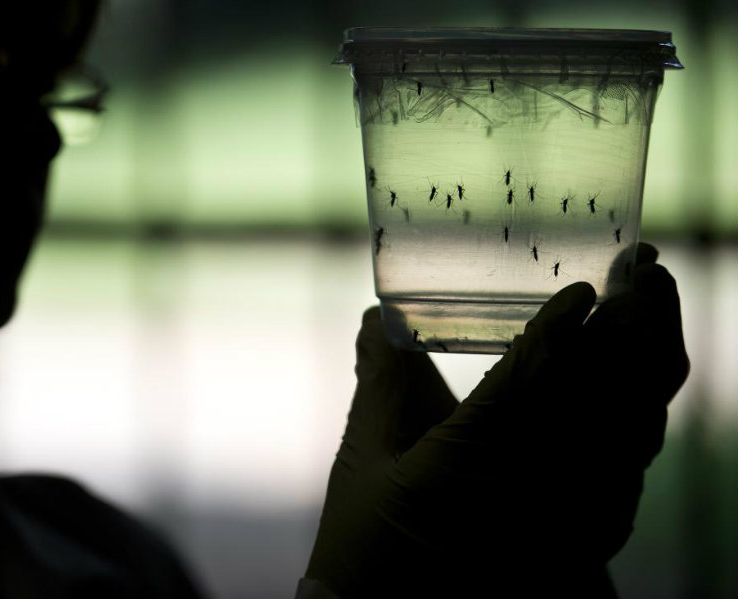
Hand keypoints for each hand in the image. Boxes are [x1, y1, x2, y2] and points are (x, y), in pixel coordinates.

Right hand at [305, 243, 687, 596]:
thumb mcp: (368, 460)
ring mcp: (565, 521)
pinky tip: (641, 388)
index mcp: (467, 463)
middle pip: (605, 394)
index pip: (531, 379)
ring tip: (653, 312)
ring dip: (650, 363)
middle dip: (634, 325)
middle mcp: (530, 489)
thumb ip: (380, 382)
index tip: (584, 287)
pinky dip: (643, 419)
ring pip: (632, 429)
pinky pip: (631, 470)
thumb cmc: (367, 545)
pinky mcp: (582, 542)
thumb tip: (373, 318)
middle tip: (645, 274)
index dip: (562, 327)